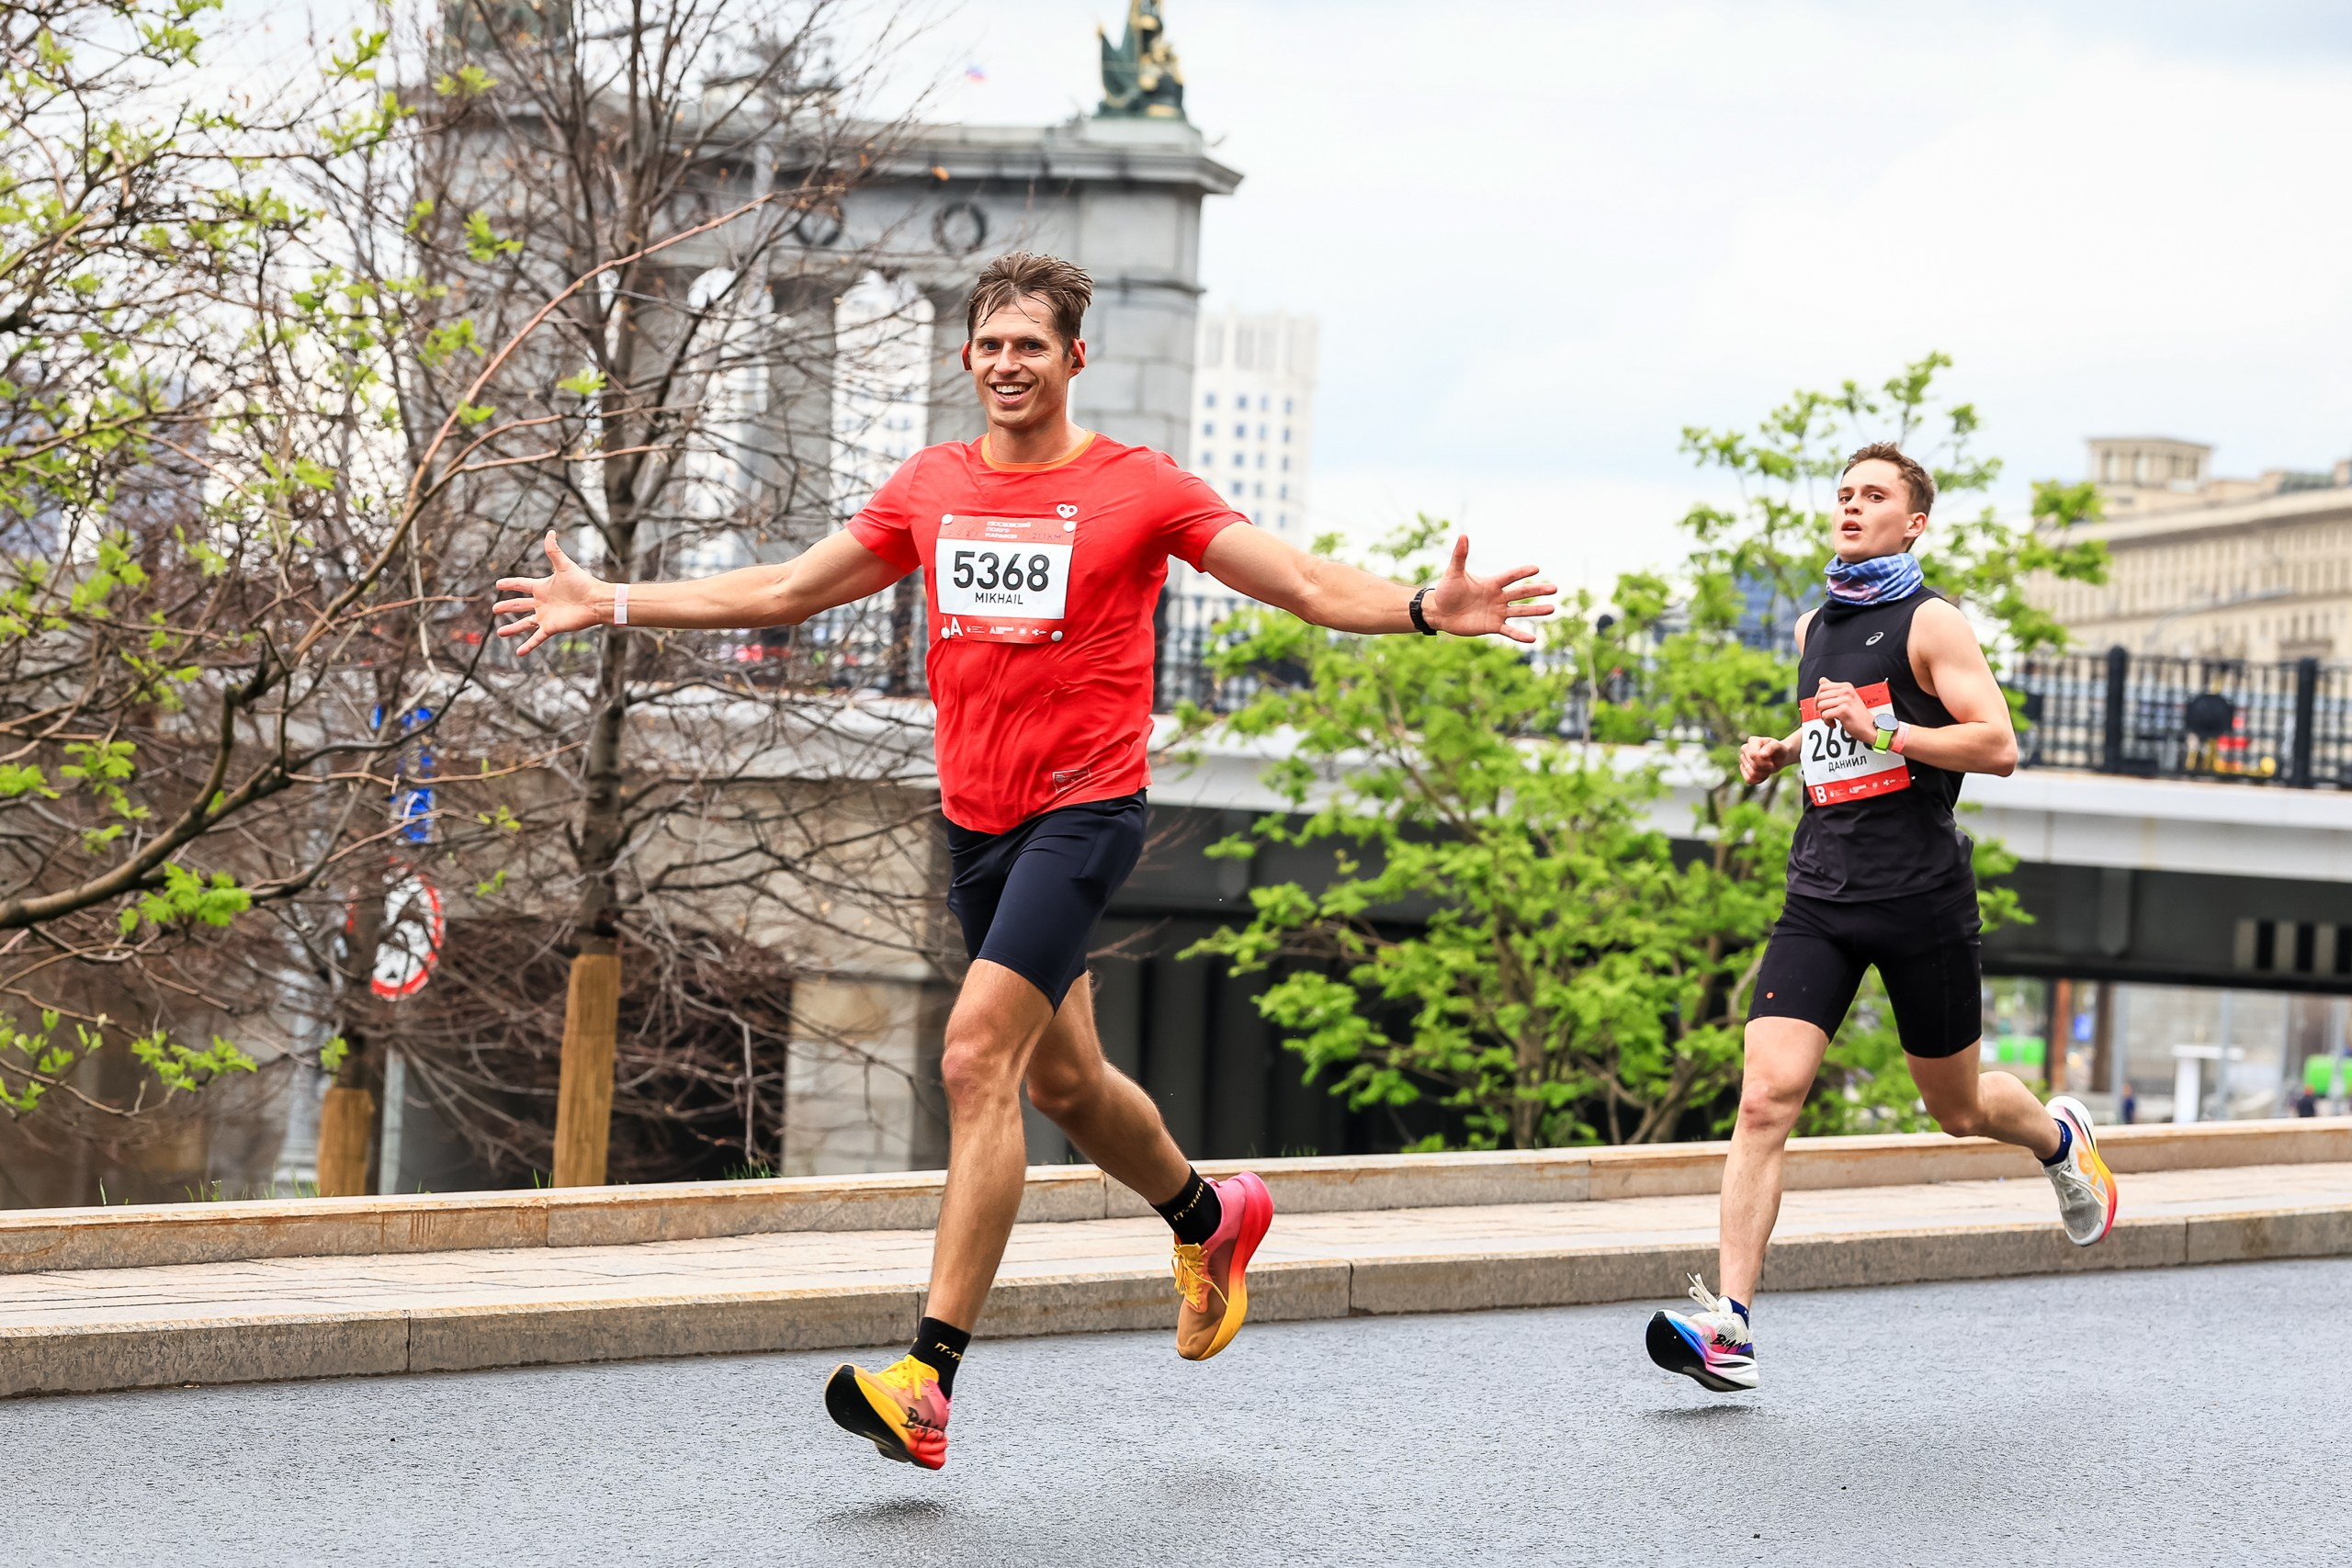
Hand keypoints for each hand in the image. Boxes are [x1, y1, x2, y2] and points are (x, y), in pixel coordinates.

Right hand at [494, 532, 606, 656]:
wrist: (596, 601)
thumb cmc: (583, 583)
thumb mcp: (564, 566)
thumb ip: (554, 551)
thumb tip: (550, 532)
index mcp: (542, 587)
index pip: (521, 584)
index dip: (510, 584)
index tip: (498, 584)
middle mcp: (542, 603)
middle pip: (519, 605)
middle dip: (507, 607)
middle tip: (494, 609)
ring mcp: (546, 616)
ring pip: (524, 624)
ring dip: (512, 629)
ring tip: (498, 633)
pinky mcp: (551, 627)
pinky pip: (536, 638)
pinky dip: (528, 646)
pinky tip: (518, 653)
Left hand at [1420, 534, 1556, 643]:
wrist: (1440, 611)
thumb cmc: (1447, 590)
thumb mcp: (1454, 572)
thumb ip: (1460, 556)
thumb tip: (1462, 535)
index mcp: (1491, 583)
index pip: (1510, 576)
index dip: (1522, 572)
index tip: (1536, 568)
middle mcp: (1498, 597)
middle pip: (1521, 593)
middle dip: (1537, 591)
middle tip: (1555, 588)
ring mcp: (1497, 612)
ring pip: (1520, 611)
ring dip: (1536, 611)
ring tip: (1552, 609)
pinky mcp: (1492, 626)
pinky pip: (1509, 631)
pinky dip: (1520, 635)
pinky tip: (1532, 639)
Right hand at [1738, 735, 1790, 784]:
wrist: (1779, 757)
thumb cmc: (1779, 750)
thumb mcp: (1779, 747)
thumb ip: (1771, 748)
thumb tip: (1761, 754)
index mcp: (1752, 740)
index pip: (1753, 755)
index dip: (1764, 762)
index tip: (1772, 762)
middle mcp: (1745, 749)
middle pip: (1754, 766)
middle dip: (1766, 768)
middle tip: (1772, 764)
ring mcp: (1743, 759)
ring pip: (1752, 774)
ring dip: (1764, 774)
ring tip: (1768, 768)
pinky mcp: (1743, 769)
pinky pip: (1749, 779)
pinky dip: (1758, 780)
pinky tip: (1763, 775)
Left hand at [1812, 678, 1875, 745]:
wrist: (1869, 727)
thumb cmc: (1857, 714)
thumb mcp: (1846, 698)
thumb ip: (1834, 689)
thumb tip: (1822, 680)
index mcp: (1846, 686)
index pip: (1823, 687)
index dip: (1818, 698)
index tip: (1822, 706)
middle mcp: (1846, 691)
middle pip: (1820, 696)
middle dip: (1820, 708)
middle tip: (1828, 714)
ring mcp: (1845, 700)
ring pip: (1821, 706)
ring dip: (1823, 716)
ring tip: (1832, 719)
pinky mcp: (1844, 710)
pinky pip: (1825, 715)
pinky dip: (1827, 722)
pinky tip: (1835, 724)